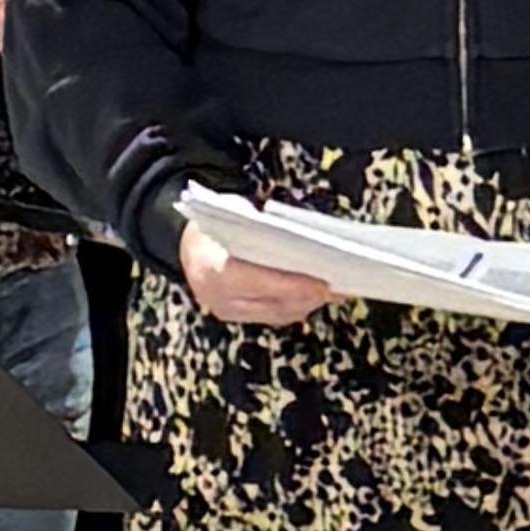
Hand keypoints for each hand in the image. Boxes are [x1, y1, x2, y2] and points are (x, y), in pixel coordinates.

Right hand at [179, 228, 337, 328]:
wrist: (189, 245)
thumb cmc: (215, 222)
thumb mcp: (233, 213)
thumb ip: (262, 228)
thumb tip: (304, 242)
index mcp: (210, 268)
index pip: (256, 281)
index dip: (292, 285)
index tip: (322, 283)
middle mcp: (217, 297)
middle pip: (273, 302)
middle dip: (309, 295)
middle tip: (340, 284)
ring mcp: (228, 311)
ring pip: (279, 313)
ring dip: (309, 302)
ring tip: (337, 289)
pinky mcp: (241, 317)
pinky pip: (276, 315)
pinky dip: (300, 304)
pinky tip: (319, 293)